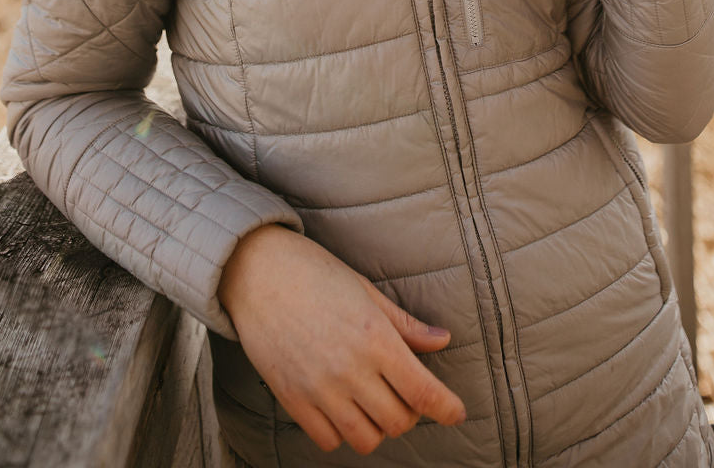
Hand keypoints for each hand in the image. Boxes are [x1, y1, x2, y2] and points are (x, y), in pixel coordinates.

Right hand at [217, 226, 465, 455]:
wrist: (257, 272)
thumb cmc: (315, 274)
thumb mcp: (366, 291)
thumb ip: (405, 324)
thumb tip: (443, 341)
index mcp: (374, 338)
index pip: (422, 392)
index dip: (447, 409)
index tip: (456, 413)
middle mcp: (349, 370)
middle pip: (398, 421)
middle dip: (410, 412)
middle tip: (404, 391)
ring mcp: (319, 389)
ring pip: (366, 439)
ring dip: (377, 426)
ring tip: (373, 400)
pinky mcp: (292, 400)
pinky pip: (328, 440)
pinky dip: (341, 431)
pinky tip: (341, 406)